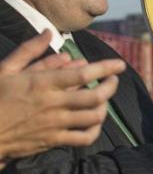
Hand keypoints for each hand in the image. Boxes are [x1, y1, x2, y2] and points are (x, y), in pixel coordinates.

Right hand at [0, 31, 125, 166]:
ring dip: (104, 107)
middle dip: (111, 86)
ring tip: (103, 100)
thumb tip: (49, 33)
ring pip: (94, 117)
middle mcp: (53, 103)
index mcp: (43, 83)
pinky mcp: (54, 141)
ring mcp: (56, 124)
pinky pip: (85, 138)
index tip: (119, 64)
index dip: (105, 68)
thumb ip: (30, 50)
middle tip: (114, 80)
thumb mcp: (6, 69)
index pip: (83, 74)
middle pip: (96, 96)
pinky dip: (95, 130)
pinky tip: (94, 122)